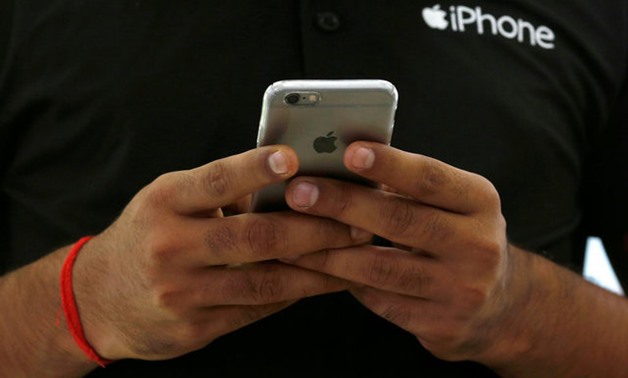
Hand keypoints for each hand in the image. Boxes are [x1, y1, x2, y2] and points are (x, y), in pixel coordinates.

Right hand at [71, 146, 371, 360]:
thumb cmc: (146, 236)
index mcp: (165, 202)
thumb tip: (290, 182)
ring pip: (264, 281)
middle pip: (254, 237)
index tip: (293, 158)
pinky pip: (256, 310)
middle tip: (358, 221)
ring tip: (354, 255)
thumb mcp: (170, 201)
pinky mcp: (194, 328)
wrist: (96, 299)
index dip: (255, 169)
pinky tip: (321, 282)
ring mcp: (181, 293)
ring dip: (317, 269)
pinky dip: (294, 294)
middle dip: (314, 229)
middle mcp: (170, 246)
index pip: (216, 180)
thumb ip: (222, 193)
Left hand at [282, 141, 526, 362]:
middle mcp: (478, 245)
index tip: (347, 151)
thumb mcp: (454, 204)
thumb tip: (340, 163)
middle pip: (400, 221)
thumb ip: (410, 187)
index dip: (388, 164)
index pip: (430, 178)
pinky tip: (317, 269)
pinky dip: (344, 281)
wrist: (500, 307)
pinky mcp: (440, 325)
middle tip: (298, 193)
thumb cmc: (459, 237)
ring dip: (328, 252)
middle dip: (342, 204)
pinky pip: (379, 300)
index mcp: (480, 202)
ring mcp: (461, 290)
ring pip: (381, 268)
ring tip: (290, 239)